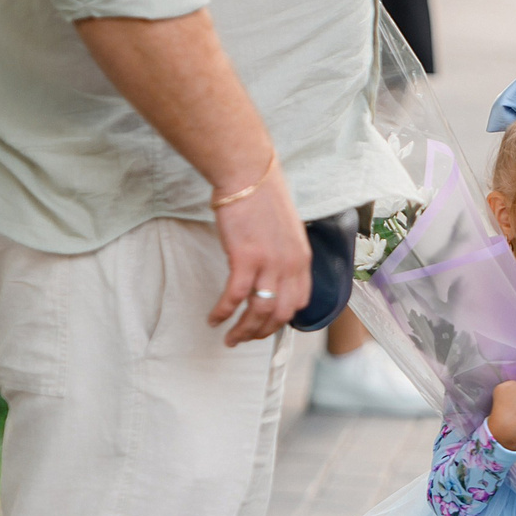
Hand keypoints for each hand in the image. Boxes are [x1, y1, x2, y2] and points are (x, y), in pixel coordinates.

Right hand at [208, 159, 311, 343]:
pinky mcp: (245, 258)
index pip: (299, 303)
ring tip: (229, 338)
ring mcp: (270, 263)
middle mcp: (290, 265)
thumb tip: (271, 274)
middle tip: (244, 339)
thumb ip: (284, 255)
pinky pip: (234, 297)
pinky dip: (223, 312)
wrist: (248, 175)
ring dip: (242, 330)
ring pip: (259, 311)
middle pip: (280, 314)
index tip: (267, 327)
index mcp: (302, 259)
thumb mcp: (286, 231)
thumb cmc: (262, 198)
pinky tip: (213, 318)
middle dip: (261, 333)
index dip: (282, 321)